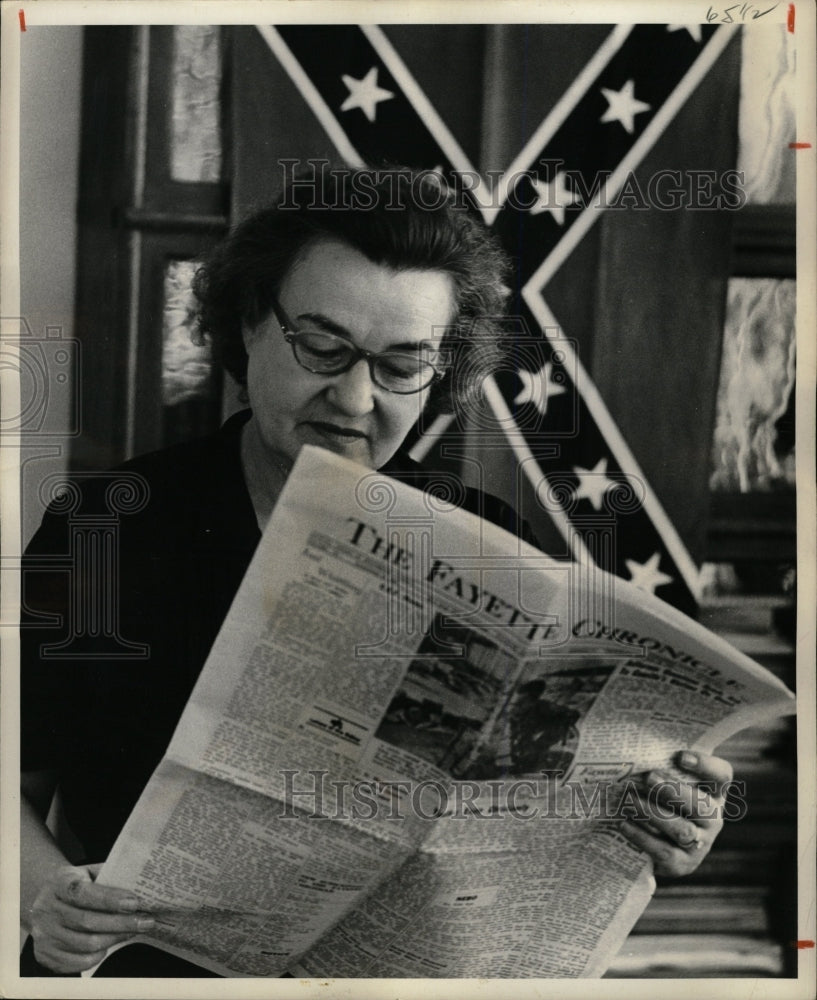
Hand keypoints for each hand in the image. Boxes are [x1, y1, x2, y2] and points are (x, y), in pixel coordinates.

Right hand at [28, 862, 153, 973]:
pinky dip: (99, 954)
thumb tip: (141, 883)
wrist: (46, 900)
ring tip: (134, 931)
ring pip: (85, 944)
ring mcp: (44, 935)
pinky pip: (78, 961)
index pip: (82, 892)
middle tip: (146, 921)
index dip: (109, 899)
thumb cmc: (77, 884)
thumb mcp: (88, 872)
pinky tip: (112, 943)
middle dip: (122, 923)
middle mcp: (46, 910)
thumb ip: (109, 875)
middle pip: (87, 921)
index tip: (134, 903)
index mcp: (58, 883)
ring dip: (115, 938)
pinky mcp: (46, 955)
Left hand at [620, 750, 732, 877]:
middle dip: (673, 791)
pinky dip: (641, 836)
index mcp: (713, 793)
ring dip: (654, 813)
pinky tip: (623, 823)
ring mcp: (700, 844)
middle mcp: (713, 819)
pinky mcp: (683, 864)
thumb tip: (631, 745)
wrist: (656, 846)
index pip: (722, 776)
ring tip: (629, 800)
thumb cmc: (661, 801)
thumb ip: (661, 766)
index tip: (680, 755)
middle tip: (647, 777)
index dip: (705, 765)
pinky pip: (663, 851)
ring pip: (682, 830)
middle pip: (702, 806)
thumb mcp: (667, 784)